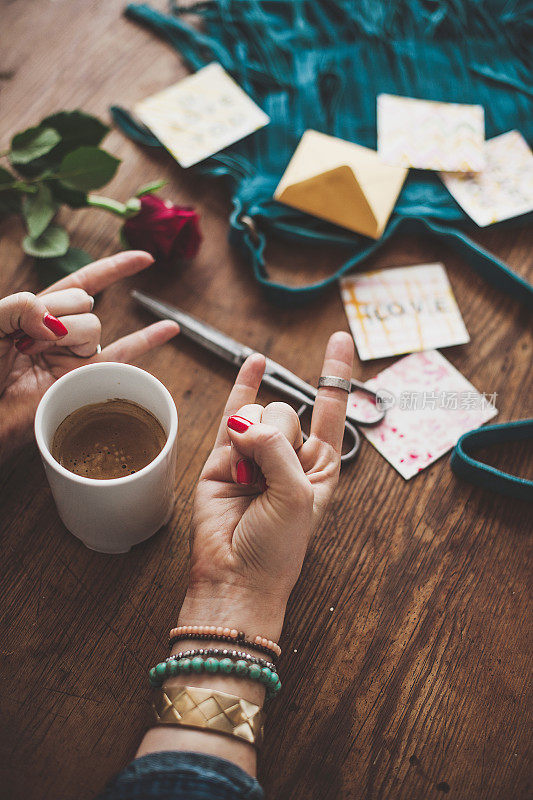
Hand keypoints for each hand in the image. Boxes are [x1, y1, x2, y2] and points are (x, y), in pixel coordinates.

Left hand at [0, 251, 178, 461]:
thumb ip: (21, 305)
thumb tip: (57, 320)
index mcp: (40, 313)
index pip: (83, 284)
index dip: (113, 269)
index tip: (145, 259)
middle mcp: (63, 333)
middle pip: (84, 304)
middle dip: (53, 314)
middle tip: (22, 338)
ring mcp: (75, 358)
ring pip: (92, 329)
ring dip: (63, 336)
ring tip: (32, 355)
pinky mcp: (83, 381)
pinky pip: (122, 357)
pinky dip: (148, 340)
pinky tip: (170, 328)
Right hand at [180, 332, 353, 639]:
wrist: (236, 578)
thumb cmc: (277, 548)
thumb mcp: (296, 495)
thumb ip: (277, 450)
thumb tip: (245, 423)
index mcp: (319, 467)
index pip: (330, 409)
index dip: (334, 373)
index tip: (340, 338)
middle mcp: (289, 455)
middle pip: (285, 411)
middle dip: (276, 438)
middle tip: (265, 481)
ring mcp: (255, 454)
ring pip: (256, 414)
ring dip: (250, 442)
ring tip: (246, 482)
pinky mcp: (222, 457)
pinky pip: (231, 412)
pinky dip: (241, 386)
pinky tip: (253, 363)